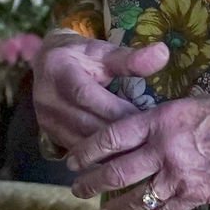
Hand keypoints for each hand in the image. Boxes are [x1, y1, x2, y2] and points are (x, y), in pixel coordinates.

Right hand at [31, 35, 169, 155]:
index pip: (87, 96)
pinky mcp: (50, 135)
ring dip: (110, 151)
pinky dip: (100, 156)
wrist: (46, 63)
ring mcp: (45, 119)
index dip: (116, 110)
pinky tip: (121, 159)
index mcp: (58, 70)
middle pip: (85, 124)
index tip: (144, 119)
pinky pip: (78, 151)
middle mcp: (47, 98)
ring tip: (138, 154)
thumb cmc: (81, 56)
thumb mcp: (103, 51)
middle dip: (118, 135)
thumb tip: (163, 53)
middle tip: (148, 142)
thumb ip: (130, 58)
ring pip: (82, 143)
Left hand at [69, 93, 209, 209]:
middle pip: (116, 171)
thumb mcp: (195, 104)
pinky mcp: (197, 197)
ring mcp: (180, 177)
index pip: (112, 136)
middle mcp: (165, 149)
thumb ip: (165, 120)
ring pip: (136, 198)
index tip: (72, 158)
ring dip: (115, 207)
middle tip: (77, 188)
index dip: (87, 150)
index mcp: (162, 119)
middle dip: (91, 183)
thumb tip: (143, 131)